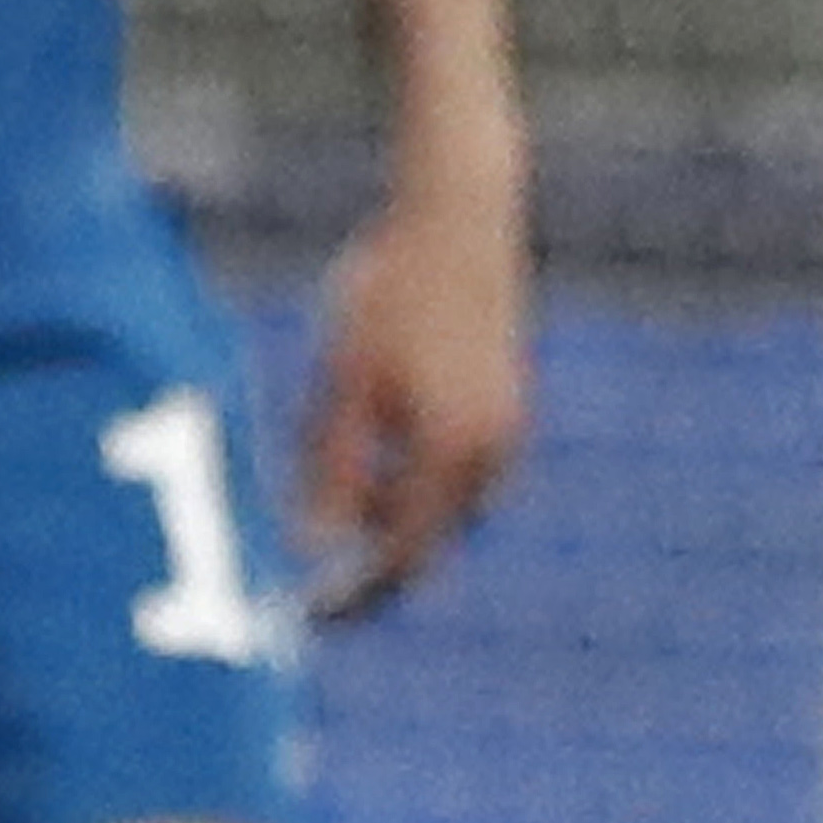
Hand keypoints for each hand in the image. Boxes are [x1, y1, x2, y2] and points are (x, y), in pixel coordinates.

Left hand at [294, 175, 531, 622]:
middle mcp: (493, 447)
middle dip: (376, 555)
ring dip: (397, 512)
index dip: (356, 593)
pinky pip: (461, 464)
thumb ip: (332, 470)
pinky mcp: (507, 394)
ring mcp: (508, 420)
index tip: (314, 613)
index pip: (405, 554)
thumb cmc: (391, 290)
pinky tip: (381, 447)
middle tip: (321, 572)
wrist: (457, 208)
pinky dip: (419, 475)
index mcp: (453, 452)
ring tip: (342, 499)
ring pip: (447, 501)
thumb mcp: (342, 384)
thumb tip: (315, 547)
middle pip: (429, 535)